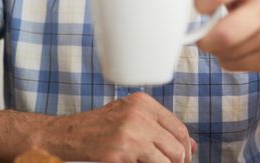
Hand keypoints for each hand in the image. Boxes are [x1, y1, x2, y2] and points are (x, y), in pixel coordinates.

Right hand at [42, 92, 195, 161]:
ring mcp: (131, 133)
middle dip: (180, 161)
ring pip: (168, 158)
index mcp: (143, 102)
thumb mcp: (131, 119)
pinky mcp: (121, 152)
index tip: (183, 158)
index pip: (178, 127)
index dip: (185, 147)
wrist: (68, 134)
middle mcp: (139, 114)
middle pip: (177, 144)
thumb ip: (159, 129)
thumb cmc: (99, 128)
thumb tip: (191, 146)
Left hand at [193, 0, 259, 82]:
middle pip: (223, 34)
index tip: (201, 5)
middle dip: (206, 39)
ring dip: (218, 50)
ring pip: (225, 52)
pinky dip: (229, 60)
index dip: (200, 1)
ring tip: (228, 39)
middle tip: (206, 34)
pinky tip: (240, 49)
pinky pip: (234, 64)